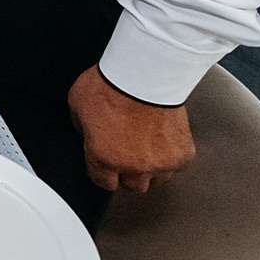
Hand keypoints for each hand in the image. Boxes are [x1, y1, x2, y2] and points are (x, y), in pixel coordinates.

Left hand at [67, 65, 195, 192]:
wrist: (146, 74)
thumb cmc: (111, 84)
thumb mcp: (77, 105)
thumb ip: (83, 129)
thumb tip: (88, 135)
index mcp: (104, 157)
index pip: (104, 183)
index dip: (104, 171)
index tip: (107, 164)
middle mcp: (133, 166)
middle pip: (133, 185)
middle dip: (129, 171)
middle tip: (129, 152)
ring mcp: (160, 163)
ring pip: (158, 180)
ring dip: (153, 167)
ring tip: (148, 145)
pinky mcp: (182, 155)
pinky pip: (177, 166)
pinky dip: (173, 156)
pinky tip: (165, 140)